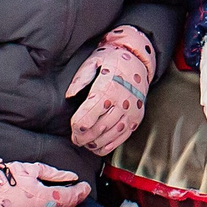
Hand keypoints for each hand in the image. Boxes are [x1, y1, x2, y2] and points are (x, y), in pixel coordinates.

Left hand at [66, 27, 155, 155]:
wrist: (138, 60)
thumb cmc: (113, 60)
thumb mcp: (93, 62)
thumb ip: (80, 79)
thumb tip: (69, 95)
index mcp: (108, 88)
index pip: (88, 116)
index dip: (77, 126)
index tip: (73, 127)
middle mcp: (122, 102)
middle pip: (98, 129)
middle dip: (83, 137)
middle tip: (75, 138)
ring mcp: (131, 112)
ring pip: (110, 136)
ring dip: (95, 143)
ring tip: (85, 143)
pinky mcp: (136, 119)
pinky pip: (122, 138)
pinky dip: (108, 145)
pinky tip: (98, 146)